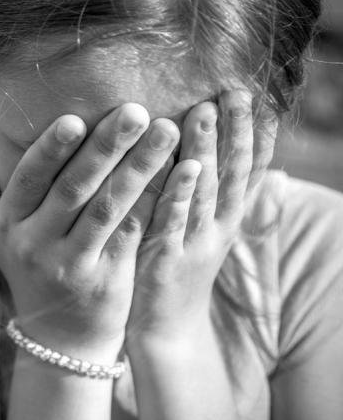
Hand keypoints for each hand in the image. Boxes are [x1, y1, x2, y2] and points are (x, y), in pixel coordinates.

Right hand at [0, 103, 179, 359]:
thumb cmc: (30, 267)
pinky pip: (132, 231)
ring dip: (139, 166)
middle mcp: (34, 243)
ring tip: (167, 130)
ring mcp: (71, 263)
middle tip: (135, 111)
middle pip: (72, 189)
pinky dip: (155, 200)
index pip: (28, 179)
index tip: (75, 118)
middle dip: (105, 147)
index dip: (50, 150)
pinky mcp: (106, 278)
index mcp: (8, 223)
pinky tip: (178, 172)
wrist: (58, 335)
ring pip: (107, 208)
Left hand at [126, 90, 273, 340]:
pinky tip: (185, 167)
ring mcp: (195, 241)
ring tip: (206, 111)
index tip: (254, 96)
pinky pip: (175, 221)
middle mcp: (217, 225)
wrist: (164, 328)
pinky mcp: (168, 258)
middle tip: (234, 91)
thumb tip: (234, 160)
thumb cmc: (177, 268)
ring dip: (208, 149)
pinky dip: (182, 193)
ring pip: (206, 190)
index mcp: (225, 215)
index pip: (247, 168)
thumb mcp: (201, 228)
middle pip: (232, 171)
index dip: (253, 133)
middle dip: (234, 130)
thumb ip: (213, 193)